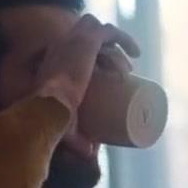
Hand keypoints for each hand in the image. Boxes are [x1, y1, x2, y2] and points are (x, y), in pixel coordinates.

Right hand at [33, 15, 139, 156]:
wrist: (50, 104)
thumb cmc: (52, 117)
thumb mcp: (65, 124)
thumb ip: (75, 140)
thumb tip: (89, 153)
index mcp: (52, 62)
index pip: (75, 54)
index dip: (93, 63)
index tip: (110, 81)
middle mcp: (61, 47)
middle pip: (91, 43)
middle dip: (108, 56)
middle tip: (122, 77)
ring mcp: (73, 41)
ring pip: (101, 36)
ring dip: (115, 51)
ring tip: (127, 71)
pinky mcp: (87, 40)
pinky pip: (110, 33)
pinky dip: (124, 39)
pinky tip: (137, 53)